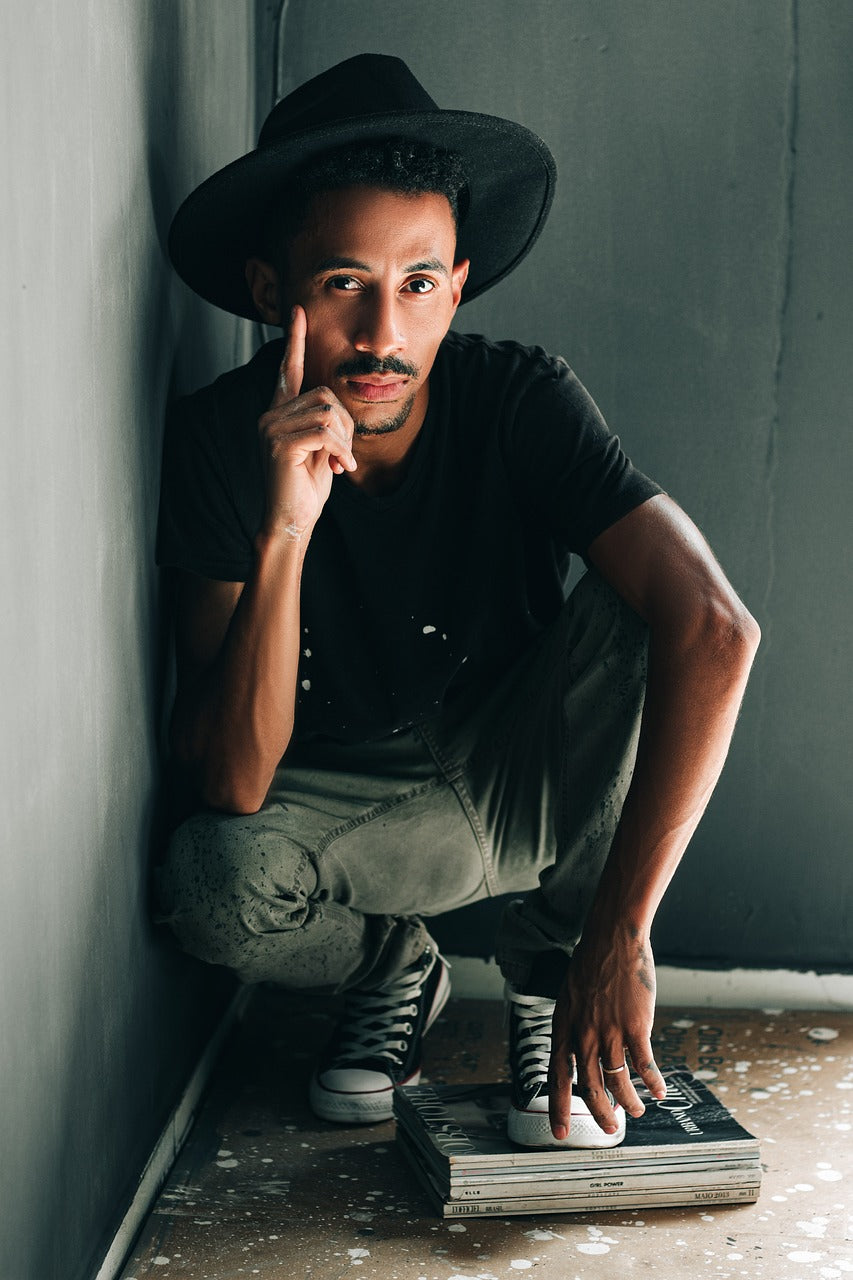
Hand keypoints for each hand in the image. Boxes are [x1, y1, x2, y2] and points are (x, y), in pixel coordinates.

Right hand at [257, 305, 356, 538]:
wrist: (291, 520)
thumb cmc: (306, 487)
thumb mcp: (322, 449)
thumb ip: (326, 423)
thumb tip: (337, 408)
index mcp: (280, 412)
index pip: (288, 369)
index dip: (295, 340)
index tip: (299, 311)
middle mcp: (270, 414)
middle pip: (325, 395)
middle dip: (345, 426)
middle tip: (343, 454)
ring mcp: (271, 427)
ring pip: (328, 413)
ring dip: (344, 441)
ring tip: (339, 463)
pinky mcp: (279, 444)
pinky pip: (324, 433)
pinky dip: (340, 451)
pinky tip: (339, 469)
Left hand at [547, 922, 666, 1140]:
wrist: (613, 938)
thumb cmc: (592, 963)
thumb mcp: (570, 996)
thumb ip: (574, 1025)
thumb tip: (583, 1050)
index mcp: (563, 1027)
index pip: (557, 1077)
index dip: (558, 1108)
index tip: (560, 1135)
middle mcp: (583, 1035)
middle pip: (590, 1087)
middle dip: (601, 1114)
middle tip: (611, 1129)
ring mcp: (610, 1032)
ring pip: (618, 1082)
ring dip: (629, 1101)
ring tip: (636, 1110)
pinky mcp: (636, 1027)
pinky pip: (645, 1065)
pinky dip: (653, 1082)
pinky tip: (659, 1091)